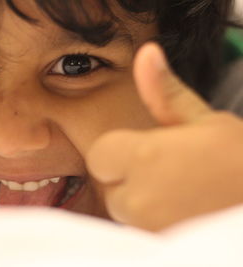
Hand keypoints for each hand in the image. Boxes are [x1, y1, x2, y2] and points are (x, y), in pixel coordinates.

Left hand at [86, 43, 242, 230]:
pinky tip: (179, 212)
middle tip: (168, 173)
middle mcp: (138, 197)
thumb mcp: (206, 121)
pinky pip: (135, 231)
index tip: (146, 152)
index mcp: (145, 157)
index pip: (99, 155)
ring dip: (139, 202)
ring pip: (122, 210)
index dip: (120, 152)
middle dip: (129, 178)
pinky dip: (149, 222)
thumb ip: (166, 92)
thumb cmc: (240, 162)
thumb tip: (146, 54)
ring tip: (177, 193)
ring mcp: (147, 228)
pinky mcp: (156, 247)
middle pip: (109, 185)